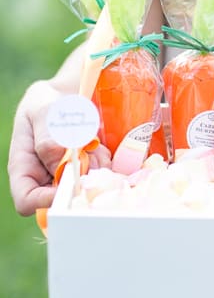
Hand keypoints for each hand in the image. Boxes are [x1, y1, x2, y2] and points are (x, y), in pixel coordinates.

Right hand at [8, 79, 110, 215]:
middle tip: (87, 154)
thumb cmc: (46, 102)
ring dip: (94, 167)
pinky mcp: (89, 170)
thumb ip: (48, 137)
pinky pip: (102, 176)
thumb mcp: (42, 111)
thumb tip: (59, 163)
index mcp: (25, 168)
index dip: (44, 201)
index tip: (67, 186)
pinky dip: (105, 162)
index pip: (26, 201)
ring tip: (91, 143)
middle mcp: (46, 178)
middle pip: (62, 198)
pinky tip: (99, 144)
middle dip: (79, 180)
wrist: (67, 96)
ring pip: (86, 187)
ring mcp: (69, 176)